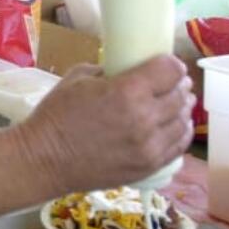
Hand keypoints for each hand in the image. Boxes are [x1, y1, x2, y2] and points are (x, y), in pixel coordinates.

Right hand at [16, 56, 194, 194]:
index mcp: (127, 91)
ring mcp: (150, 145)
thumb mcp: (77, 78)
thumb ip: (107, 70)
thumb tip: (123, 69)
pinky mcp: (149, 165)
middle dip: (179, 85)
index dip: (171, 63)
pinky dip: (180, 131)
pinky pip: (179, 145)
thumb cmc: (55, 115)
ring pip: (184, 120)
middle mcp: (145, 117)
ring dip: (182, 108)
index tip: (167, 64)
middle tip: (172, 82)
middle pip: (180, 94)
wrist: (44, 159)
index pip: (170, 69)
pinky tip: (175, 125)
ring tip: (174, 104)